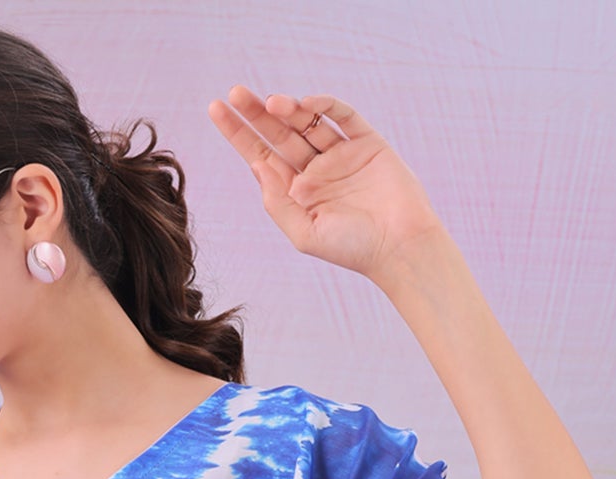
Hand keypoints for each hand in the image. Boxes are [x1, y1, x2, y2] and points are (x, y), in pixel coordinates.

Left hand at [207, 86, 446, 284]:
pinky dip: (326, 106)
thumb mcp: (304, 234)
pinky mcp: (366, 143)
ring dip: (288, 109)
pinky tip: (307, 104)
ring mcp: (340, 154)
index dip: (239, 133)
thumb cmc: (352, 248)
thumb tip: (257, 165)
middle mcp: (315, 170)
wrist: (399, 247)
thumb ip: (278, 203)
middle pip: (279, 133)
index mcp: (296, 192)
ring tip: (270, 103)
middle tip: (234, 92)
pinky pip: (343, 117)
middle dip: (255, 113)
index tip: (217, 110)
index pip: (261, 156)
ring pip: (308, 123)